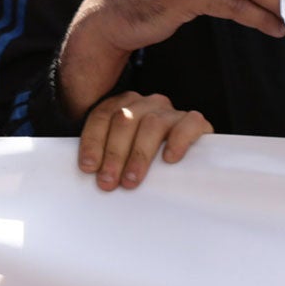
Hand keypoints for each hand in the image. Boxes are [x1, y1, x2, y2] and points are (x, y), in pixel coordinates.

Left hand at [77, 91, 210, 189]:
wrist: (192, 157)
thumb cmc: (149, 158)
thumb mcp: (125, 153)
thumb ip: (108, 155)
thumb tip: (90, 173)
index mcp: (123, 105)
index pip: (102, 116)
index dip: (92, 141)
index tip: (88, 168)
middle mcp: (145, 103)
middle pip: (124, 121)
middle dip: (113, 153)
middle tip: (108, 182)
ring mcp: (170, 111)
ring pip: (151, 124)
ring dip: (139, 154)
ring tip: (132, 180)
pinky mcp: (195, 122)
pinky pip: (188, 124)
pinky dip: (177, 141)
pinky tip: (170, 159)